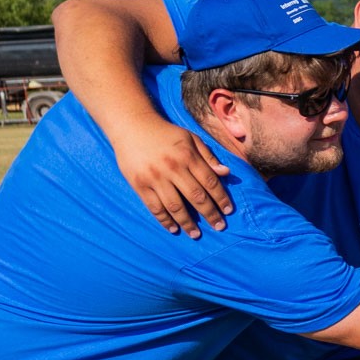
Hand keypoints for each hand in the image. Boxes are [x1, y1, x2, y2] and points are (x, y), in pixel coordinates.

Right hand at [120, 120, 231, 236]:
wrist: (131, 125)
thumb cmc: (165, 133)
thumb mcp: (190, 138)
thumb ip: (208, 156)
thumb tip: (226, 173)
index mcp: (188, 156)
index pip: (210, 182)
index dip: (221, 198)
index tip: (228, 211)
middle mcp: (173, 168)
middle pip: (196, 197)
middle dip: (210, 214)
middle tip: (219, 227)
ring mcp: (155, 177)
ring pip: (176, 206)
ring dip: (188, 223)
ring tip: (196, 234)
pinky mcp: (139, 184)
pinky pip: (155, 207)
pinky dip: (165, 220)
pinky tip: (173, 229)